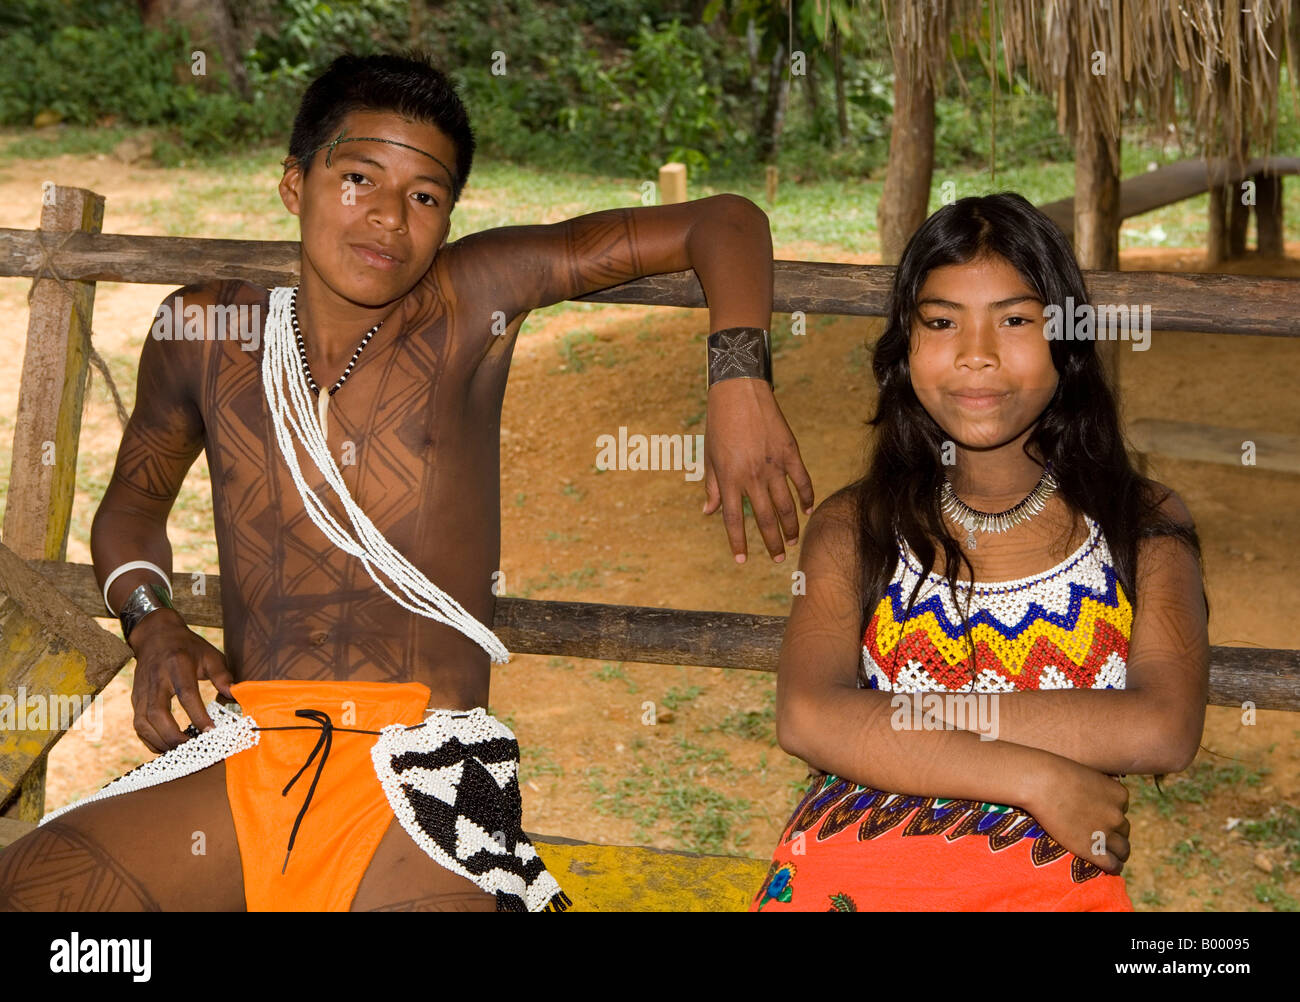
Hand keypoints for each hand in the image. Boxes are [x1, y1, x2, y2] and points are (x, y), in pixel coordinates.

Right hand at [127, 608, 234, 752]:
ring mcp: (142, 691)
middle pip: (157, 713)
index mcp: (177, 665)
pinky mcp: (135, 700)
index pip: (186, 694)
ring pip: (143, 723)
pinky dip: (150, 740)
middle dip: (174, 735)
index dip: (197, 715)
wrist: (155, 637)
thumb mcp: (210, 655)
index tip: (211, 731)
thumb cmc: (187, 648)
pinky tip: (167, 746)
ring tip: (182, 751)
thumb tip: (235, 696)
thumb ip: (223, 676)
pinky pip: (138, 726)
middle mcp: (156, 680)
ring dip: (161, 742)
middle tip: (193, 747)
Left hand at [702, 378, 813, 562]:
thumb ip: (712, 486)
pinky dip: (807, 498)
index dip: (738, 542)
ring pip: (786, 505)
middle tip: (778, 559)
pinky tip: (808, 510)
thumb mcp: (709, 456)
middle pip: (765, 519)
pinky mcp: (789, 452)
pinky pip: (802, 481)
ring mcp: (773, 465)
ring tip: (793, 541)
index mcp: (729, 478)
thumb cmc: (719, 424)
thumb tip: (709, 512)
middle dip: (772, 543)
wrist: (739, 392)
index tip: (742, 560)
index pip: (734, 519)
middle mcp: (752, 475)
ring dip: (791, 527)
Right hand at [1023, 755, 1130, 874]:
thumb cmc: (1055, 773)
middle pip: (1124, 829)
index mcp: (1119, 795)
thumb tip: (1093, 793)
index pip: (1122, 809)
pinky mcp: (1093, 849)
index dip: (1109, 812)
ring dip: (1116, 851)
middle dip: (1113, 831)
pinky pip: (1113, 865)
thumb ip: (1096, 786)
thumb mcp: (1086, 774)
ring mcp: (1106, 833)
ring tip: (1107, 853)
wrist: (1040, 784)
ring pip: (1123, 849)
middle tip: (1098, 834)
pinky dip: (1113, 867)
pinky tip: (1109, 868)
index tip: (1097, 815)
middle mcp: (1117, 815)